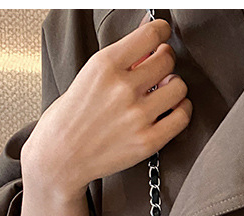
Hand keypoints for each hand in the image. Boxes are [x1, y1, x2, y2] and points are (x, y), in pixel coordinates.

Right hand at [22, 12, 192, 199]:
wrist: (61, 155)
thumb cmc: (71, 116)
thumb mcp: (89, 75)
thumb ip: (122, 60)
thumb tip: (150, 39)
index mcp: (105, 65)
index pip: (150, 35)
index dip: (161, 32)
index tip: (163, 34)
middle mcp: (123, 89)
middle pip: (167, 61)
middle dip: (166, 60)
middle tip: (160, 68)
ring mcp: (137, 116)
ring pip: (179, 88)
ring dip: (175, 86)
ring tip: (165, 90)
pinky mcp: (148, 141)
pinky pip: (182, 117)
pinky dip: (183, 109)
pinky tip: (174, 108)